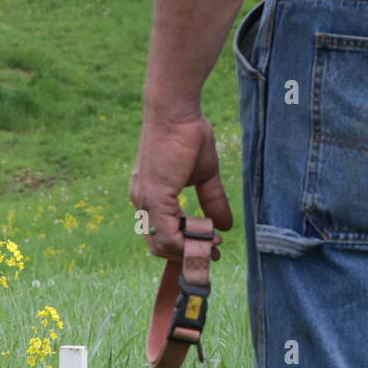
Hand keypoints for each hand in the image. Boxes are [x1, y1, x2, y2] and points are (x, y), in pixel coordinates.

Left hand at [129, 110, 232, 260]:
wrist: (177, 112)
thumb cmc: (188, 135)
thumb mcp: (205, 176)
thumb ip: (212, 200)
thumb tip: (225, 226)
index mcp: (149, 197)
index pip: (161, 235)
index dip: (184, 248)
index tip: (209, 251)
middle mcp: (142, 201)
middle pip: (158, 246)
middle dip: (186, 256)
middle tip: (211, 256)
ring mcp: (145, 200)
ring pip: (163, 244)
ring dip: (190, 250)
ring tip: (213, 246)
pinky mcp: (154, 196)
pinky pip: (168, 233)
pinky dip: (188, 241)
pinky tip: (208, 237)